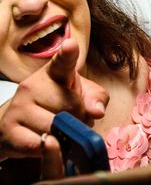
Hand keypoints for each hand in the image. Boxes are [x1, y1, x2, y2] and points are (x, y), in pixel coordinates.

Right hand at [0, 38, 108, 158]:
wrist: (19, 124)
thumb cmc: (57, 105)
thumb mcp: (83, 97)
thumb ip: (96, 99)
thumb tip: (97, 111)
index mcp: (55, 72)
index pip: (62, 61)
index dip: (68, 53)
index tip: (71, 46)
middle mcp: (33, 85)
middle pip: (70, 104)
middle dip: (78, 116)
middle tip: (71, 117)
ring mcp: (18, 106)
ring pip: (55, 126)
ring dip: (65, 134)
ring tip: (59, 129)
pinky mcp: (8, 129)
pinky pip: (39, 144)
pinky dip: (49, 148)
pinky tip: (46, 140)